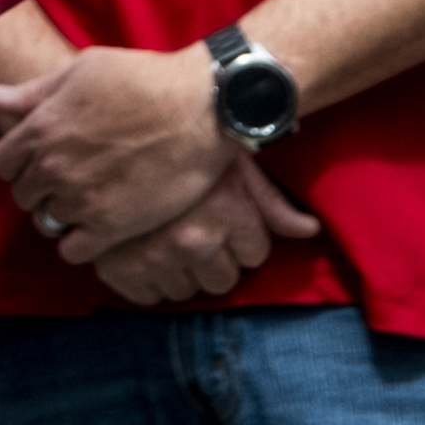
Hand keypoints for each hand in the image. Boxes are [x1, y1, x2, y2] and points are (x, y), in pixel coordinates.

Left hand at [0, 40, 239, 260]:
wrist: (201, 110)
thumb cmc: (142, 80)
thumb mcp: (81, 71)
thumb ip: (33, 93)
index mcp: (41, 128)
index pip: (1, 163)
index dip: (18, 161)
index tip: (38, 158)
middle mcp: (53, 168)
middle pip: (24, 194)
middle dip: (40, 186)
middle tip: (69, 175)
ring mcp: (81, 200)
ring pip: (47, 222)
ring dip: (61, 213)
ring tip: (87, 198)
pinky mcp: (112, 227)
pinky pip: (73, 251)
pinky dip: (80, 241)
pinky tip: (97, 224)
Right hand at [82, 156, 319, 307]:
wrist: (114, 127)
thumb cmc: (186, 142)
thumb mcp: (234, 162)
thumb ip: (273, 203)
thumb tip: (310, 230)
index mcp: (225, 211)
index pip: (255, 255)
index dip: (244, 236)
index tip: (223, 215)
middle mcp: (194, 239)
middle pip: (223, 281)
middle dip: (214, 258)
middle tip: (193, 226)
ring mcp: (154, 257)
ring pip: (186, 291)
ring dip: (179, 270)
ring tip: (166, 236)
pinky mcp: (119, 269)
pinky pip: (148, 297)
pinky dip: (145, 279)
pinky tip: (143, 250)